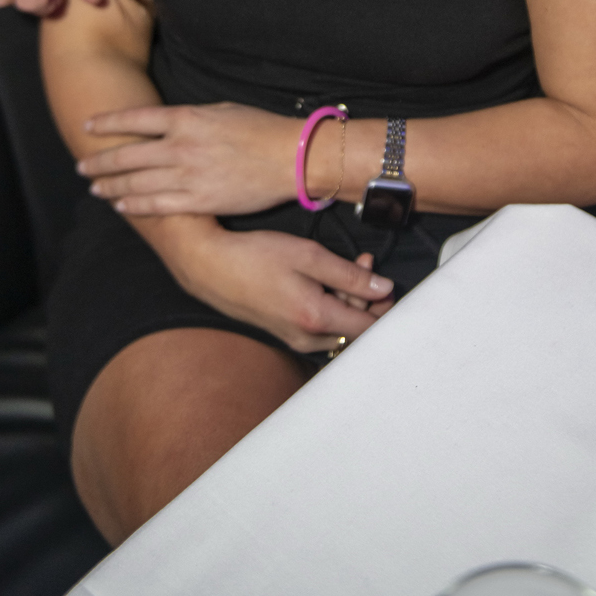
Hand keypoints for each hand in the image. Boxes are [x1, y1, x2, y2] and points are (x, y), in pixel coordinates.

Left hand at [79, 101, 299, 215]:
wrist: (291, 157)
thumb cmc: (260, 128)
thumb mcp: (221, 110)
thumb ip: (190, 118)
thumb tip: (168, 124)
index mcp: (186, 119)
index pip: (135, 120)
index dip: (108, 123)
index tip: (89, 127)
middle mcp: (180, 147)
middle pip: (127, 155)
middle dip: (100, 162)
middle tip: (82, 167)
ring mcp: (188, 176)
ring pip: (136, 182)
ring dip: (111, 186)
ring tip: (96, 189)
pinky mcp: (199, 201)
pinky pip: (157, 205)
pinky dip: (135, 205)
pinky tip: (122, 206)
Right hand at [174, 222, 393, 354]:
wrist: (209, 266)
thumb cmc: (258, 256)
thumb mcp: (309, 256)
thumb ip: (350, 276)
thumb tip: (385, 290)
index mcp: (316, 319)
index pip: (368, 328)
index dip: (384, 307)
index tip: (386, 280)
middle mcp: (306, 338)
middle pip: (354, 330)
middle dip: (367, 296)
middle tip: (364, 261)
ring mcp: (292, 339)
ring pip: (338, 329)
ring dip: (350, 301)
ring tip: (348, 267)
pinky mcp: (283, 332)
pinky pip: (320, 327)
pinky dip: (331, 306)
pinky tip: (325, 280)